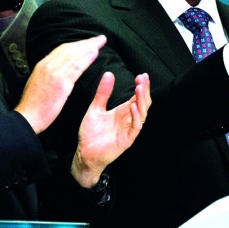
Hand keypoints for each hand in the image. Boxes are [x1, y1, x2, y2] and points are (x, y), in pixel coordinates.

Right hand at [15, 35, 106, 133]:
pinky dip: (86, 59)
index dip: (77, 44)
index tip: (88, 42)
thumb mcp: (37, 84)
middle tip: (100, 38)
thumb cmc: (33, 105)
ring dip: (89, 47)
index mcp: (42, 65)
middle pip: (69, 49)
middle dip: (86, 42)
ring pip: (74, 55)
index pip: (61, 49)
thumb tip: (53, 66)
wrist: (27, 117)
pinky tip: (95, 54)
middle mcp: (47, 65)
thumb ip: (46, 74)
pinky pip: (76, 67)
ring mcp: (54, 73)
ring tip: (101, 43)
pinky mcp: (60, 83)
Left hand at [72, 71, 150, 187]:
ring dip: (142, 101)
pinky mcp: (126, 140)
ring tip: (139, 88)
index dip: (141, 86)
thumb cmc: (91, 133)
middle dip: (144, 91)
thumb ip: (103, 93)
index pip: (137, 97)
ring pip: (142, 114)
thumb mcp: (96, 108)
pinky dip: (136, 117)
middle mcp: (128, 120)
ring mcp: (128, 130)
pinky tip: (133, 107)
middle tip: (143, 78)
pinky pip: (135, 128)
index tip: (141, 75)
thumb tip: (109, 74)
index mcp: (122, 112)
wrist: (84, 153)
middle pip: (143, 104)